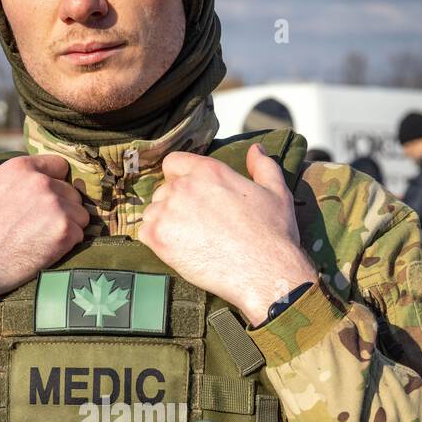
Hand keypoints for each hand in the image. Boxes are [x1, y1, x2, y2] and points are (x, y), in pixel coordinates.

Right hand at [0, 146, 89, 353]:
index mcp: (19, 168)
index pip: (58, 166)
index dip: (54, 183)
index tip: (44, 202)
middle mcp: (40, 183)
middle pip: (71, 192)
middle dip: (62, 208)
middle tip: (42, 228)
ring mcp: (54, 207)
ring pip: (80, 214)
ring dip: (69, 227)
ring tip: (46, 241)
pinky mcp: (63, 232)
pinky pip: (80, 234)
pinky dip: (69, 245)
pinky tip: (49, 252)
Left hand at [138, 143, 315, 324]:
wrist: (265, 271)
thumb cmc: (273, 235)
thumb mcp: (277, 191)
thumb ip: (263, 166)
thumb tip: (257, 150)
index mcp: (208, 171)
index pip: (173, 163)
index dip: (178, 178)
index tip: (189, 195)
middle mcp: (184, 186)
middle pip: (162, 190)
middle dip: (174, 205)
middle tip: (194, 226)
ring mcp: (168, 211)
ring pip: (152, 212)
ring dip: (164, 224)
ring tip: (188, 240)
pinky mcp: (159, 237)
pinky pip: (144, 233)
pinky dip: (156, 241)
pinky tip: (178, 250)